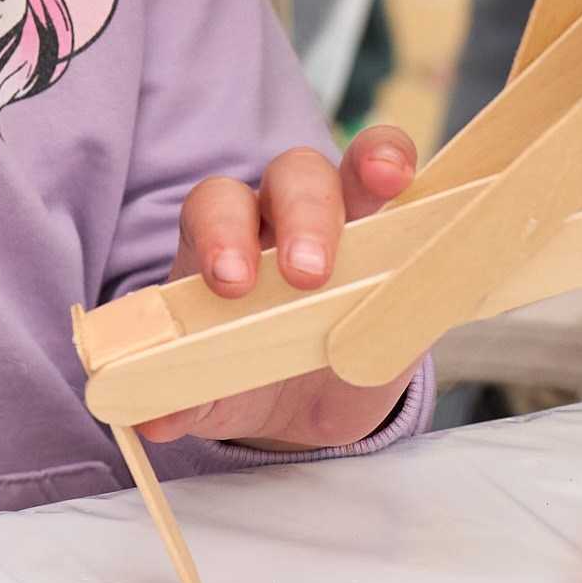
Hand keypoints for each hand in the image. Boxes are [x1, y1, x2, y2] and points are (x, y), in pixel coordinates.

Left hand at [136, 126, 416, 448]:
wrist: (298, 398)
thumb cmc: (243, 373)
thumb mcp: (213, 393)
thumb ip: (182, 397)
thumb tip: (152, 417)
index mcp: (226, 240)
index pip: (215, 207)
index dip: (221, 234)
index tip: (231, 284)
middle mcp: (282, 216)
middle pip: (288, 177)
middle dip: (301, 215)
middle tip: (308, 274)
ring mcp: (348, 222)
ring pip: (350, 168)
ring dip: (368, 165)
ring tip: (388, 180)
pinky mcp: (401, 243)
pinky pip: (412, 195)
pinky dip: (417, 176)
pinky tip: (429, 184)